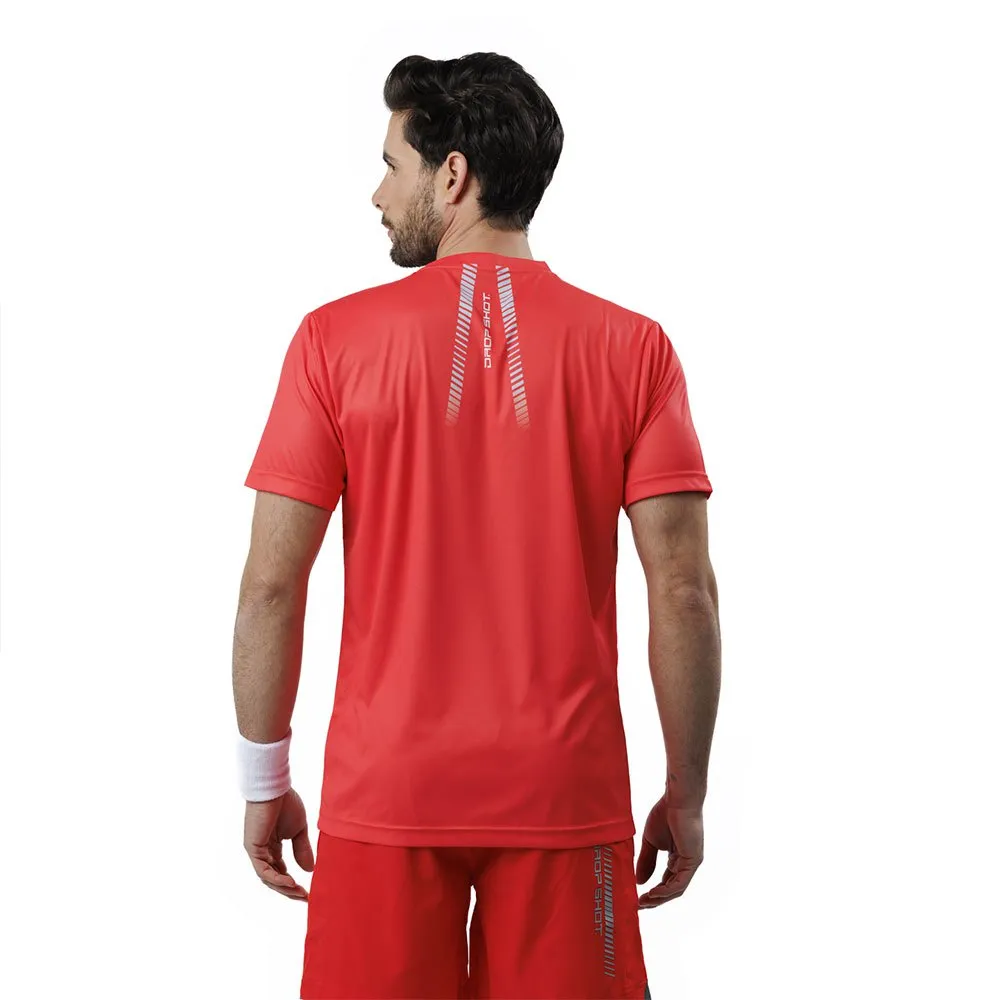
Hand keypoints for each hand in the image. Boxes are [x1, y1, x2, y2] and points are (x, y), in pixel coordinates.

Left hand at [243, 787, 314, 900]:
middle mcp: (262, 851)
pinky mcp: (253, 848)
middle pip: (274, 878)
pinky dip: (276, 878)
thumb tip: (309, 870)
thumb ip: (302, 849)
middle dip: (289, 890)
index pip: (280, 871)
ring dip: (284, 887)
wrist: (276, 788)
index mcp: (272, 847)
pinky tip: (290, 882)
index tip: (307, 892)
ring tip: (300, 893)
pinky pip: (263, 870)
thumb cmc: (286, 803)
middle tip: (305, 898)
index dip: (293, 883)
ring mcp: (256, 851)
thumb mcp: (299, 830)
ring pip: (268, 877)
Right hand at [635, 792, 703, 907]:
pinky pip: (680, 882)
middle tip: (639, 905)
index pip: (666, 881)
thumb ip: (646, 861)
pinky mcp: (693, 861)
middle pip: (671, 889)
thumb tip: (639, 882)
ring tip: (644, 902)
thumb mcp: (651, 842)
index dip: (653, 892)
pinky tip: (653, 893)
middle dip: (655, 899)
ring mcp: (691, 863)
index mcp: (678, 859)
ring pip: (676, 889)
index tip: (637, 897)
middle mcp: (686, 864)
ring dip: (659, 898)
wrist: (677, 800)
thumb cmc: (665, 814)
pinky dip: (666, 890)